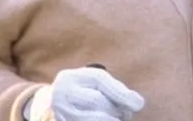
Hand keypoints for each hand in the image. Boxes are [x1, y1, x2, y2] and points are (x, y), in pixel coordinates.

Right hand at [29, 67, 144, 120]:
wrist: (53, 106)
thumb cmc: (82, 92)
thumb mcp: (93, 83)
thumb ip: (114, 88)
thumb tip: (138, 103)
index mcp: (70, 77)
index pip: (99, 80)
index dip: (121, 93)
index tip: (139, 104)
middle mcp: (61, 93)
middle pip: (96, 101)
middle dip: (116, 109)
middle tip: (126, 114)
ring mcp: (60, 113)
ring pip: (93, 118)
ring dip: (111, 120)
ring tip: (118, 119)